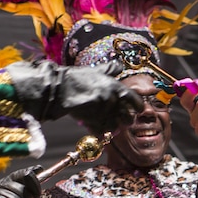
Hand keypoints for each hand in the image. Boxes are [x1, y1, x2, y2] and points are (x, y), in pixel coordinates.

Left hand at [0, 168, 40, 197]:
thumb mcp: (6, 181)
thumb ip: (21, 175)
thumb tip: (39, 169)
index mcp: (28, 195)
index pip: (37, 188)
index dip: (33, 180)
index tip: (26, 174)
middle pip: (27, 193)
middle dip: (11, 186)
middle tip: (0, 187)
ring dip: (4, 195)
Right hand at [6, 59, 142, 134]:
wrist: (59, 90)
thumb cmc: (77, 79)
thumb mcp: (95, 71)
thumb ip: (109, 70)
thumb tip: (119, 65)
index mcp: (115, 87)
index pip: (136, 100)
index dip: (138, 107)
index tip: (136, 110)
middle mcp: (111, 100)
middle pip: (128, 118)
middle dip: (126, 120)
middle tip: (122, 120)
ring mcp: (102, 112)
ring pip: (116, 127)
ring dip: (114, 127)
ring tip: (110, 125)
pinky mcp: (92, 122)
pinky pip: (103, 133)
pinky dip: (102, 133)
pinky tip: (99, 129)